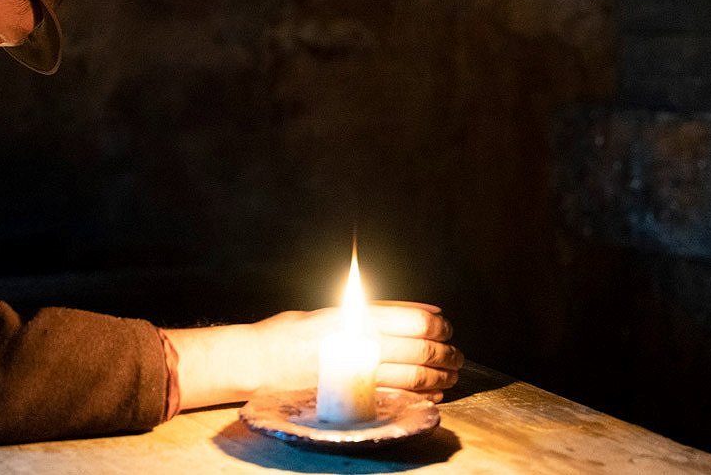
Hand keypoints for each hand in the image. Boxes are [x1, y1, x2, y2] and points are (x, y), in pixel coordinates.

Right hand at [165, 301, 461, 409]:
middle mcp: (359, 344)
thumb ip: (371, 312)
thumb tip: (417, 311)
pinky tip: (430, 394)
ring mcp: (356, 373)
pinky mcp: (352, 397)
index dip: (436, 325)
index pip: (412, 320)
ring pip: (413, 376)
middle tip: (455, 356)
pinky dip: (420, 397)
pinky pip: (396, 398)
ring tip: (449, 375)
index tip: (445, 328)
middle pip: (418, 349)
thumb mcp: (330, 312)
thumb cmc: (290, 333)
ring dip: (438, 377)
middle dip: (444, 353)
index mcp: (355, 318)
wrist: (255, 363)